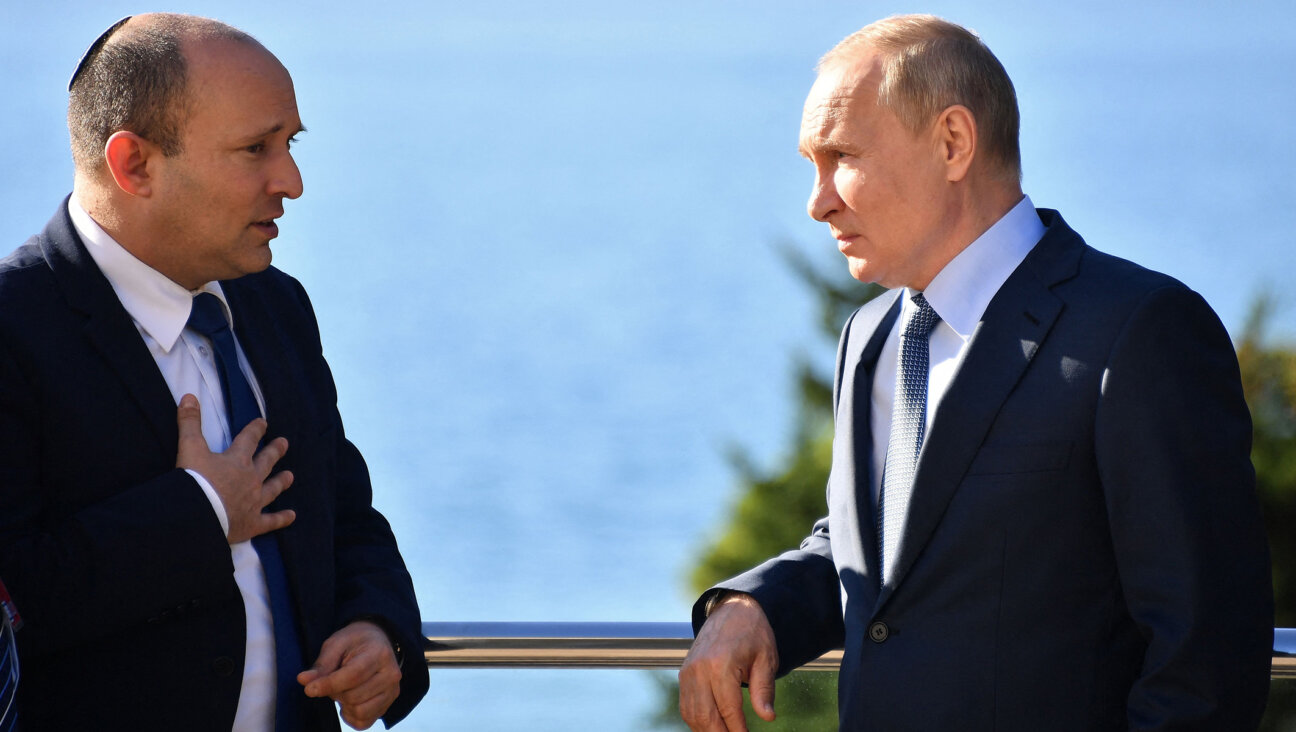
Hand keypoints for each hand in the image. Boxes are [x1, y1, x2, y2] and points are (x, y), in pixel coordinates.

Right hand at [175, 394, 294, 543]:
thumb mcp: (189, 448)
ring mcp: (254, 501)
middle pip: (266, 461)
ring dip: (281, 481)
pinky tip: (292, 516)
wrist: (197, 516)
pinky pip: (271, 521)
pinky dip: (281, 519)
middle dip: (274, 451)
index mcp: (237, 460)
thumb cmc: (194, 481)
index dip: (256, 429)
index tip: (263, 422)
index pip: (249, 439)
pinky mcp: (252, 523)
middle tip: (284, 443)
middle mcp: (251, 479)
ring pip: (272, 489)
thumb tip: (188, 396)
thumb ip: (189, 423)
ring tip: (290, 477)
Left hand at [298, 620, 402, 729]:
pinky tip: (349, 702)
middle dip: (335, 692)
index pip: (353, 676)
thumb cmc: (354, 643)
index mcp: (379, 653)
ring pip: (359, 711)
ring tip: (342, 690)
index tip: (309, 689)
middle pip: (354, 696)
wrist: (377, 643)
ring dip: (343, 704)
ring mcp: (392, 691)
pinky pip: (363, 722)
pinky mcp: (388, 705)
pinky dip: (350, 716)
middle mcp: (391, 674)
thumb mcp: (336, 645)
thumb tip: (303, 680)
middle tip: (333, 680)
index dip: (329, 685)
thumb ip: (321, 665)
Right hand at [679, 593, 778, 731]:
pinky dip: (697, 720)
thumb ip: (764, 690)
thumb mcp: (766, 659)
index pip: (728, 709)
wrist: (733, 608)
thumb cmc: (753, 632)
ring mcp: (688, 671)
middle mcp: (699, 669)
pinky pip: (686, 705)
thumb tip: (768, 716)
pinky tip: (711, 725)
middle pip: (706, 716)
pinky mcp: (684, 673)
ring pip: (692, 714)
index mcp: (721, 664)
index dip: (738, 729)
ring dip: (706, 730)